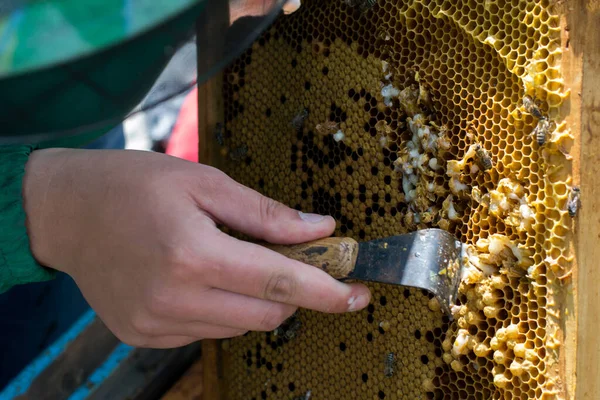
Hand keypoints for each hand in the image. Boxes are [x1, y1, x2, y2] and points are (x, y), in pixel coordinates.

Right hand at [23, 149, 370, 347]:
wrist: (65, 212)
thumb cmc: (132, 185)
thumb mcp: (203, 180)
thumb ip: (264, 212)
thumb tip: (319, 229)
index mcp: (192, 254)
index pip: (280, 283)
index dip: (327, 291)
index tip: (357, 294)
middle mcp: (174, 298)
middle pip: (267, 314)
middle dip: (293, 293)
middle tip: (296, 262)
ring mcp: (157, 324)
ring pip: (239, 326)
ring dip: (255, 298)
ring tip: (232, 259)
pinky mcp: (145, 335)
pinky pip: (207, 331)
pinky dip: (222, 307)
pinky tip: (202, 277)